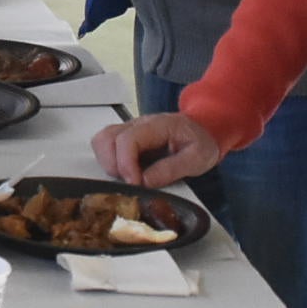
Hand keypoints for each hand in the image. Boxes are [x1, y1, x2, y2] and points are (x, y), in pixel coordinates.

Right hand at [94, 112, 221, 188]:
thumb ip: (171, 169)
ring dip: (108, 163)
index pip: (128, 139)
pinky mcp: (126, 138)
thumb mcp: (197, 158)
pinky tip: (126, 172)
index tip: (134, 183)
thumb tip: (145, 182)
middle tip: (132, 182)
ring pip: (102, 141)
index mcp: (157, 125)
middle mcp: (138, 124)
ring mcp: (130, 129)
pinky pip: (106, 145)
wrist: (204, 129)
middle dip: (114, 165)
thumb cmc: (201, 141)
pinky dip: (109, 161)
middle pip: (107, 139)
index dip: (126, 164)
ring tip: (127, 177)